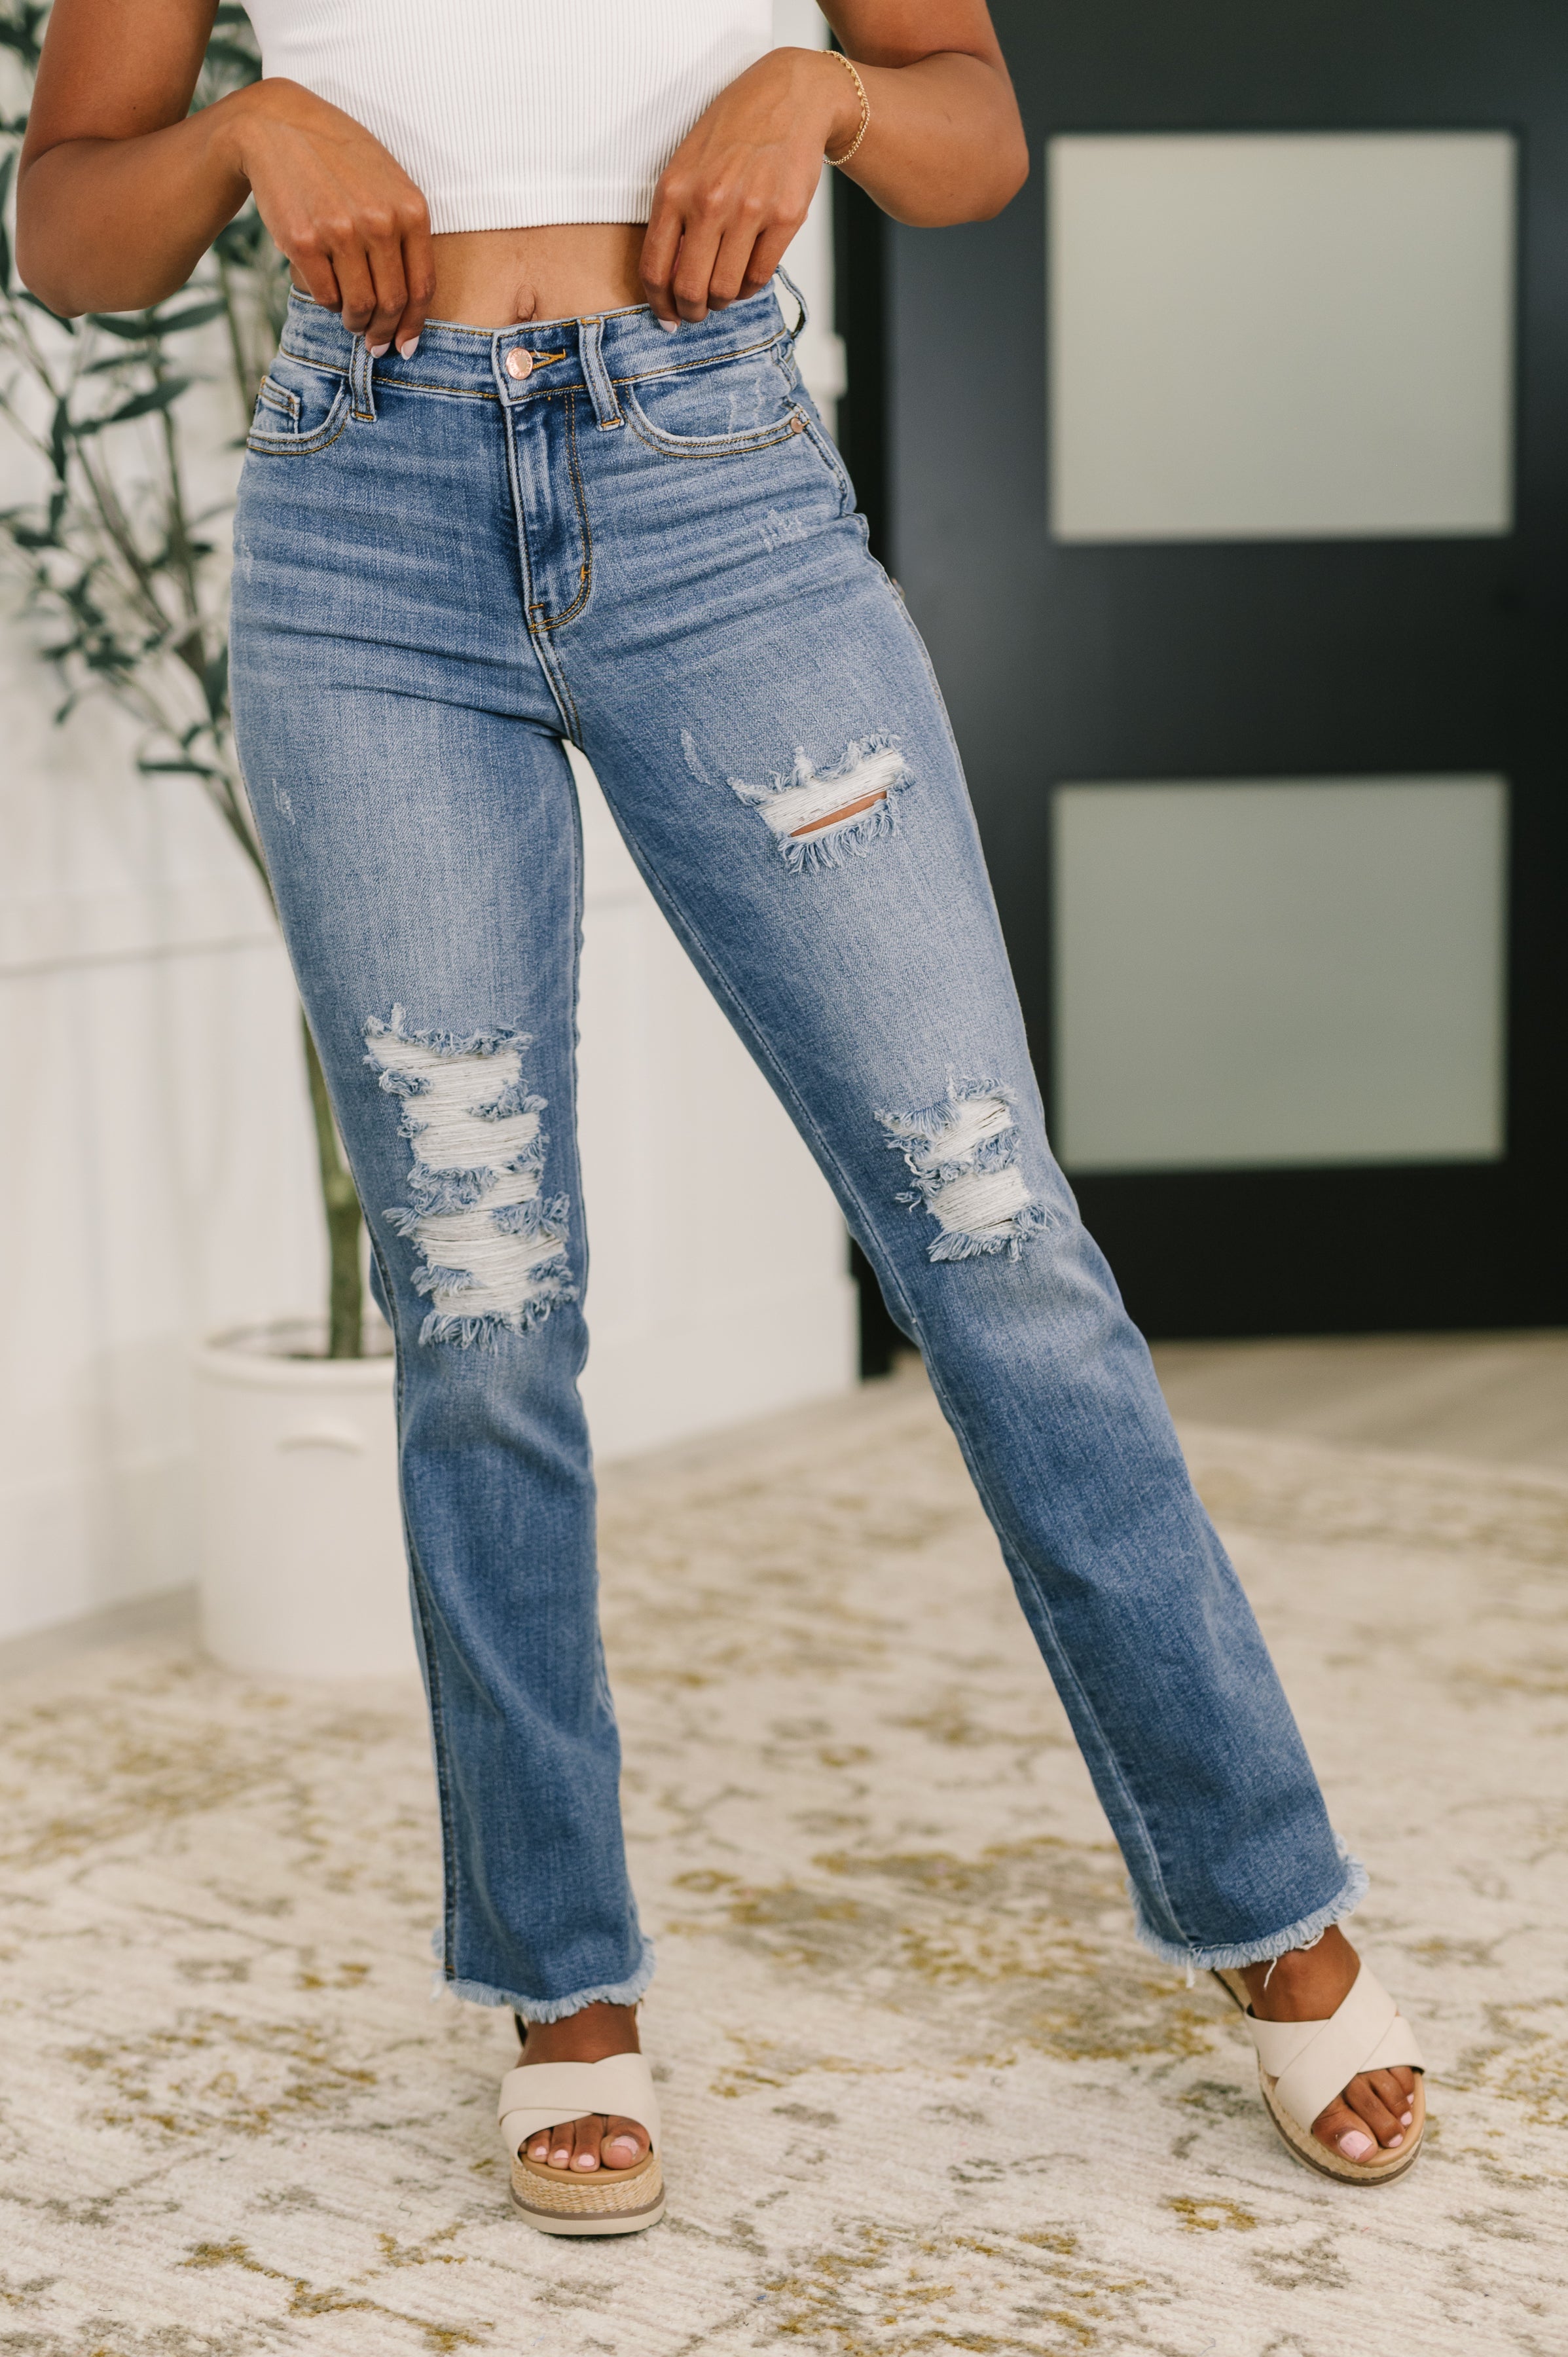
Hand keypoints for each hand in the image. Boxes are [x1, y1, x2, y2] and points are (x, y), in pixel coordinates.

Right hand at [225, 79, 434, 354]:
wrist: (278, 126)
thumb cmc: (338, 158)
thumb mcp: (387, 183)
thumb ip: (405, 232)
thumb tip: (411, 302)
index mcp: (410, 210)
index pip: (422, 287)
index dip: (415, 325)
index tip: (407, 346)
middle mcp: (379, 222)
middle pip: (392, 303)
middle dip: (384, 333)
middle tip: (376, 344)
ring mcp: (341, 233)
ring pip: (359, 306)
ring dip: (356, 324)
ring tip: (352, 322)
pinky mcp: (304, 241)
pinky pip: (325, 296)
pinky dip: (328, 303)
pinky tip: (328, 293)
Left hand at [639, 49, 860, 325]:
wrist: (790, 97)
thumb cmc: (734, 131)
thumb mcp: (688, 163)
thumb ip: (674, 215)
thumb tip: (669, 278)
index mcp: (676, 189)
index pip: (655, 268)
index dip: (658, 304)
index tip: (666, 318)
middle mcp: (710, 201)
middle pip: (690, 288)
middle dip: (691, 312)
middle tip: (696, 313)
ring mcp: (750, 210)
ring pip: (727, 289)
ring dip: (722, 301)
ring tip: (723, 292)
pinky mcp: (786, 217)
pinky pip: (760, 276)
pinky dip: (750, 288)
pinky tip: (746, 278)